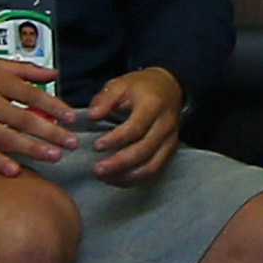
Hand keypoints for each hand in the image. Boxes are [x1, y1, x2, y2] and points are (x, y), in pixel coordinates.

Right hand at [0, 52, 74, 175]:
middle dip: (49, 132)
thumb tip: (55, 72)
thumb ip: (24, 70)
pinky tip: (16, 171)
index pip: (30, 94)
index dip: (53, 106)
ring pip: (4, 138)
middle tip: (72, 143)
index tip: (72, 118)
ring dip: (31, 149)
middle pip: (21, 119)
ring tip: (54, 156)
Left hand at [78, 66, 185, 186]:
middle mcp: (166, 124)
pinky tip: (116, 179)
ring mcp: (171, 140)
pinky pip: (154, 171)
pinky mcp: (170, 151)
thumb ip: (105, 98)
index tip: (96, 146)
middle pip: (144, 150)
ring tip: (104, 177)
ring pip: (152, 166)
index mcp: (153, 105)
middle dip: (119, 163)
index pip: (136, 127)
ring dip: (127, 176)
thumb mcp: (121, 84)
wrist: (169, 88)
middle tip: (97, 169)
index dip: (116, 139)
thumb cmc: (141, 88)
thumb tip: (92, 115)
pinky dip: (135, 179)